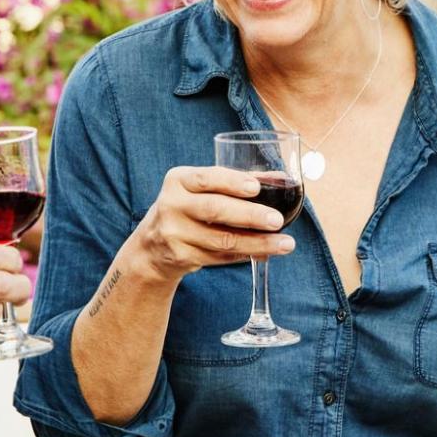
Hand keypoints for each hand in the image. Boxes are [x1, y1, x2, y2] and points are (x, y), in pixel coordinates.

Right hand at [127, 166, 296, 282]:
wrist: (151, 247)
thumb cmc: (186, 208)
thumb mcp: (198, 189)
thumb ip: (235, 181)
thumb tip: (280, 179)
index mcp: (178, 180)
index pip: (207, 178)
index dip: (232, 182)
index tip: (256, 187)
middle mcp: (172, 205)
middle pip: (215, 210)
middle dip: (250, 215)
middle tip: (277, 220)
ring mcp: (174, 234)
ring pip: (222, 240)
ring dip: (257, 243)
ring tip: (285, 243)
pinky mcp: (181, 257)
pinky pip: (221, 258)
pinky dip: (246, 255)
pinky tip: (266, 252)